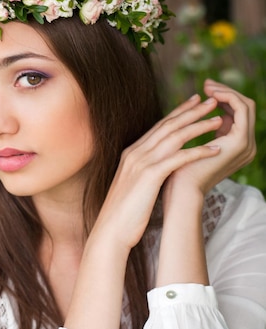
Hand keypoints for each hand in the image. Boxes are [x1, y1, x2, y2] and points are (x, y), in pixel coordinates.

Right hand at [93, 91, 224, 248]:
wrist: (111, 229)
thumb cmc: (124, 212)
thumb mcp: (133, 185)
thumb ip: (145, 170)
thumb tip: (161, 166)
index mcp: (131, 153)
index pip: (158, 126)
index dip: (177, 112)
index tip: (193, 103)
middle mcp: (135, 153)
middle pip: (167, 126)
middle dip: (191, 112)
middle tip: (210, 101)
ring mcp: (141, 162)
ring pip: (174, 137)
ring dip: (198, 126)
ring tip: (218, 120)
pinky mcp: (149, 175)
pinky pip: (178, 158)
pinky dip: (197, 151)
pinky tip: (214, 149)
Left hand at [165, 79, 255, 195]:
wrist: (180, 191)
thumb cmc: (178, 171)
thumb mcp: (191, 144)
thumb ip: (199, 130)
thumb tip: (195, 108)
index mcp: (236, 146)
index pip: (238, 114)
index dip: (223, 98)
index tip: (204, 89)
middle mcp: (246, 145)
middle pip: (244, 107)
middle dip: (225, 92)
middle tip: (206, 83)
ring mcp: (246, 144)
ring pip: (245, 105)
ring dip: (226, 92)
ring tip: (207, 87)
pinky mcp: (241, 141)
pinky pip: (241, 110)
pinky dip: (228, 98)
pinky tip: (210, 96)